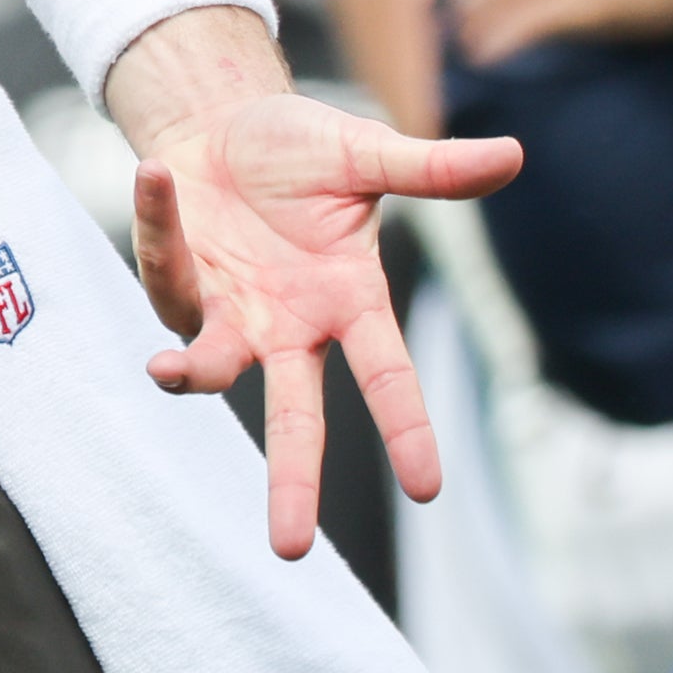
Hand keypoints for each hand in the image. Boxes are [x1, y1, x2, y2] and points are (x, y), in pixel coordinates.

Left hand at [107, 9, 521, 557]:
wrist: (220, 123)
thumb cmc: (300, 149)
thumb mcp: (366, 153)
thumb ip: (430, 169)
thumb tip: (514, 154)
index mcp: (349, 300)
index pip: (387, 376)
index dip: (406, 429)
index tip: (428, 488)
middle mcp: (290, 327)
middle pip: (295, 420)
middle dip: (292, 482)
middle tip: (290, 549)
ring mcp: (231, 319)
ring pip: (209, 369)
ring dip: (189, 371)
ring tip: (166, 369)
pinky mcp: (177, 294)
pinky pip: (164, 277)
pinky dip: (158, 227)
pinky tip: (158, 176)